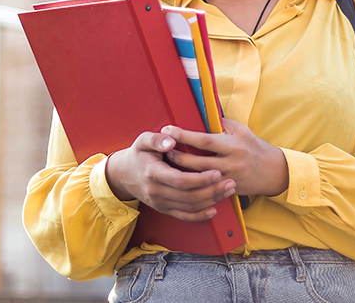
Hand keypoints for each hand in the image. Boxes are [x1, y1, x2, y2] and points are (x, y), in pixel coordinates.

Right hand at [104, 131, 235, 221]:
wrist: (124, 175)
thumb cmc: (138, 154)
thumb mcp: (142, 141)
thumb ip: (156, 139)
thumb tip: (171, 140)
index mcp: (153, 173)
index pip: (180, 180)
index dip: (200, 179)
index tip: (217, 172)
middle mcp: (156, 192)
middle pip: (189, 196)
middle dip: (212, 191)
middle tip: (230, 182)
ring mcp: (160, 203)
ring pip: (189, 207)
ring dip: (211, 200)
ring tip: (228, 190)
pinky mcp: (164, 209)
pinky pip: (184, 216)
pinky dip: (200, 215)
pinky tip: (214, 209)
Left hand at [162, 119, 289, 197]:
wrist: (273, 172)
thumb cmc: (254, 147)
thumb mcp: (241, 130)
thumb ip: (221, 123)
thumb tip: (201, 113)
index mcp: (233, 145)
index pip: (204, 140)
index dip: (184, 135)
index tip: (168, 130)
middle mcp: (230, 163)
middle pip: (198, 162)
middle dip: (177, 155)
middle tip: (162, 149)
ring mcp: (228, 179)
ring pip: (199, 178)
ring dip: (181, 171)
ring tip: (167, 163)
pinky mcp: (228, 190)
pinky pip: (206, 189)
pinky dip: (192, 184)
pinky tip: (180, 179)